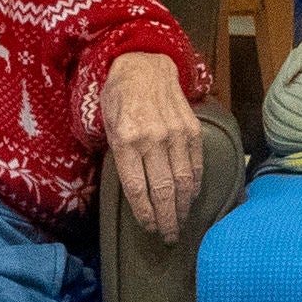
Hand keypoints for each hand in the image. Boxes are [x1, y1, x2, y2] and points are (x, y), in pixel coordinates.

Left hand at [100, 52, 204, 239]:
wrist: (145, 64)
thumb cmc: (119, 98)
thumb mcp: (106, 126)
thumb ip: (119, 157)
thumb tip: (135, 192)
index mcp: (126, 140)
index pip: (137, 189)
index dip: (145, 214)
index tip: (149, 228)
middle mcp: (152, 139)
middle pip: (163, 191)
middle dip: (167, 220)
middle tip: (169, 237)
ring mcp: (176, 134)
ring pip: (183, 182)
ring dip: (182, 208)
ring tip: (180, 223)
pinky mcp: (192, 129)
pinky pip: (196, 165)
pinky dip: (194, 186)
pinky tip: (190, 198)